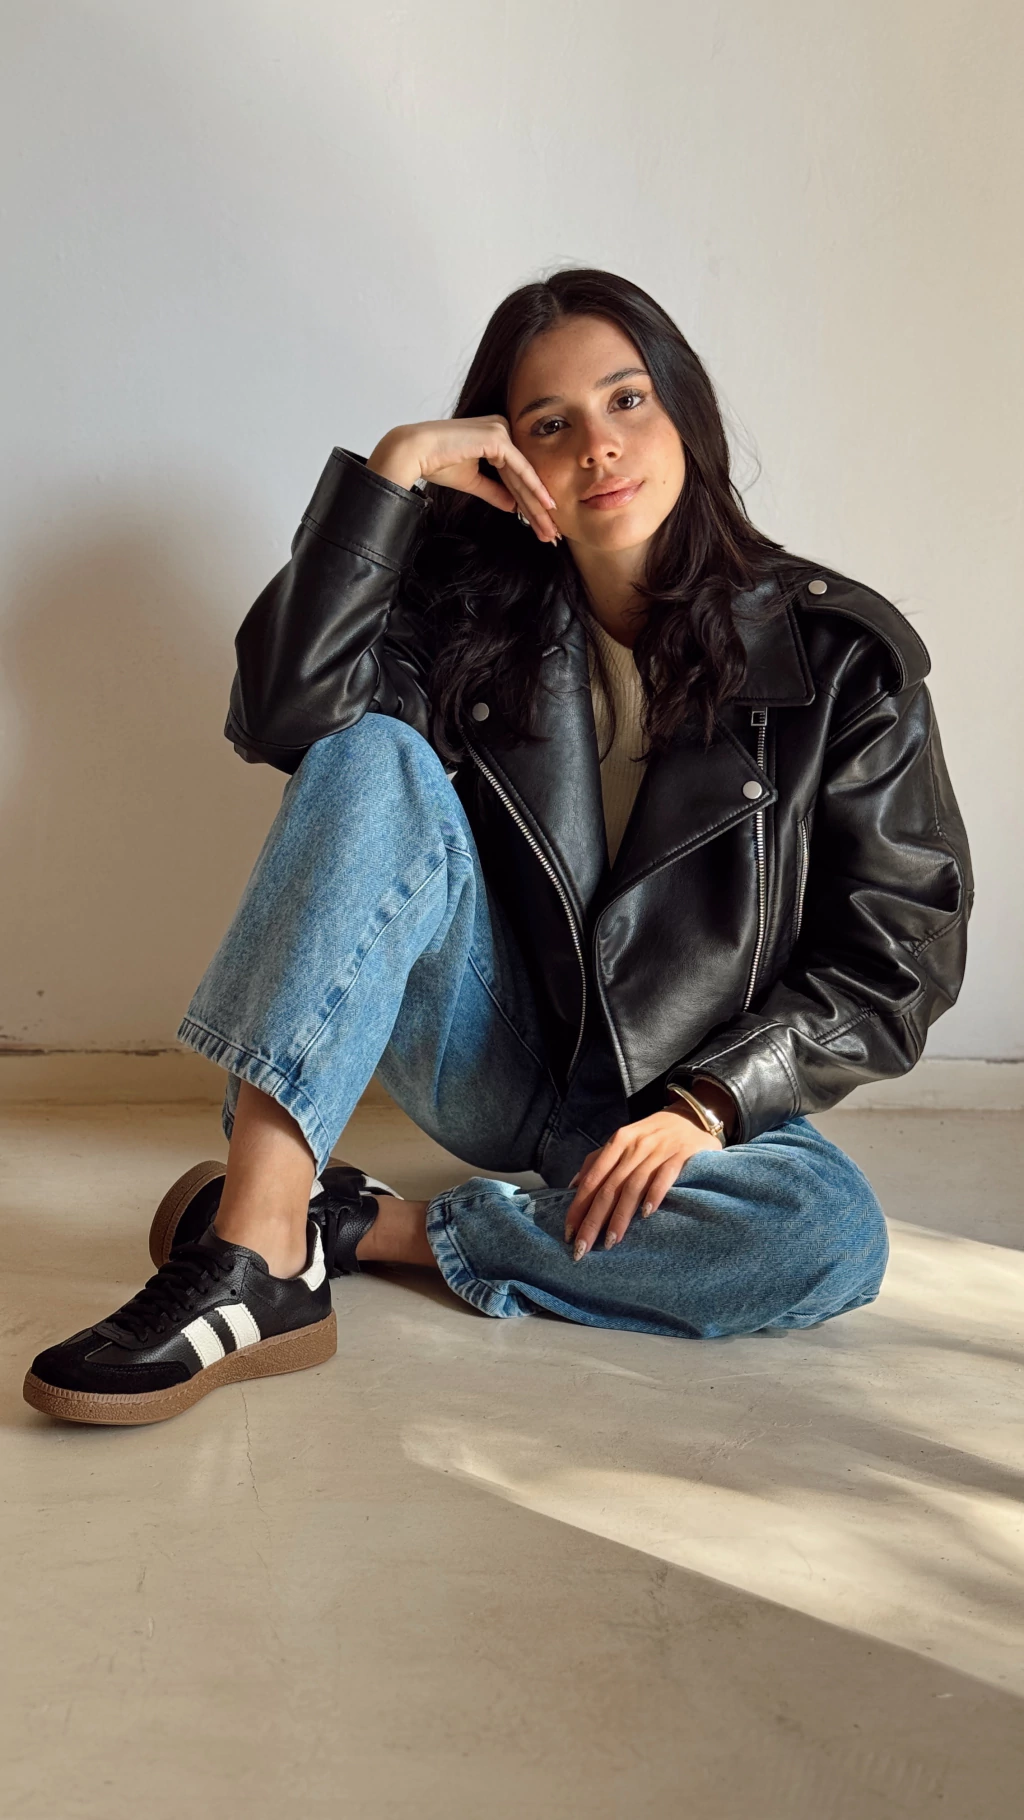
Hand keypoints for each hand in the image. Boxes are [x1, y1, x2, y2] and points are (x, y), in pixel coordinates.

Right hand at [367, 418, 560, 543]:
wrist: (415, 452)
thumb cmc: (437, 462)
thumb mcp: (472, 481)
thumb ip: (495, 491)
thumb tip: (513, 506)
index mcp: (496, 436)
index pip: (517, 474)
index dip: (529, 502)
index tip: (540, 525)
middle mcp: (502, 429)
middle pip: (524, 476)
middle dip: (537, 508)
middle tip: (551, 533)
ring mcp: (501, 430)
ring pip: (524, 475)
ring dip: (537, 504)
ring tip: (550, 528)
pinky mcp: (497, 436)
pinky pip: (519, 468)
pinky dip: (532, 488)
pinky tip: (546, 505)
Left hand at [563, 1107, 723, 1260]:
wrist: (693, 1115)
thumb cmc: (653, 1135)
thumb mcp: (624, 1140)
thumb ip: (599, 1160)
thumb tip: (572, 1186)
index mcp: (618, 1142)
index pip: (592, 1179)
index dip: (578, 1207)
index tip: (568, 1233)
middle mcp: (634, 1146)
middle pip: (608, 1188)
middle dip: (593, 1220)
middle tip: (582, 1248)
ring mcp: (658, 1150)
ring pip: (633, 1187)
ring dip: (620, 1216)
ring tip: (610, 1241)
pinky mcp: (681, 1155)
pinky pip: (664, 1177)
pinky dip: (654, 1195)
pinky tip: (646, 1215)